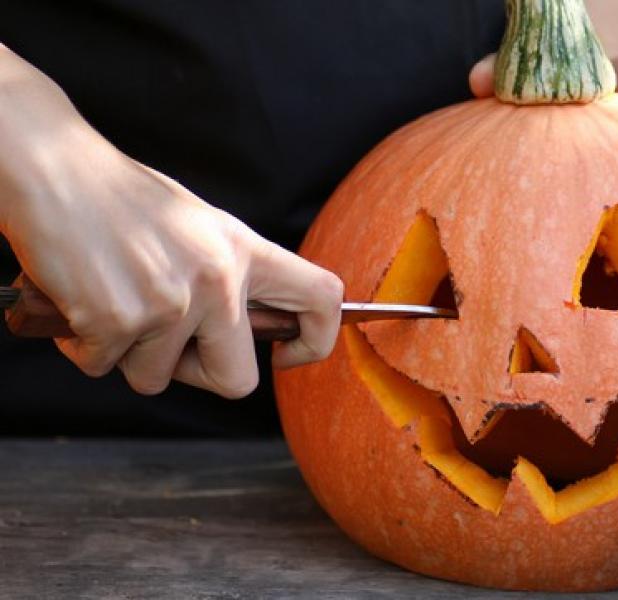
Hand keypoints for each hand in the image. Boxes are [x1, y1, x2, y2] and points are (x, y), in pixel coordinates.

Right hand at [0, 47, 342, 397]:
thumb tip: (246, 332)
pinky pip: (103, 366)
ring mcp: (169, 303)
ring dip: (127, 355)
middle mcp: (217, 279)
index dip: (316, 340)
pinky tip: (77, 302)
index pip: (323, 299)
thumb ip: (227, 275)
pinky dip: (83, 345)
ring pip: (155, 377)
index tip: (285, 353)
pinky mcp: (117, 320)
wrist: (52, 169)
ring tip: (110, 301)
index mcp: (244, 250)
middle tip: (166, 346)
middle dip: (197, 375)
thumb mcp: (196, 228)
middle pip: (237, 380)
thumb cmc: (118, 201)